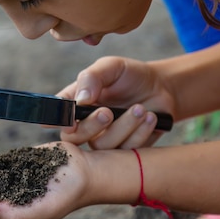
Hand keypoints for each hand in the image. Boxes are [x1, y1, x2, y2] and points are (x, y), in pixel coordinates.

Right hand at [57, 56, 174, 149]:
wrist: (162, 88)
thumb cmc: (131, 75)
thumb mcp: (111, 66)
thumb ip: (92, 77)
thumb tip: (81, 99)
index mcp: (76, 103)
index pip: (57, 116)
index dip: (58, 122)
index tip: (70, 121)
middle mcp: (86, 124)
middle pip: (74, 138)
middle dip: (91, 127)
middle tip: (107, 112)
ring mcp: (105, 139)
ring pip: (103, 146)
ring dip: (123, 127)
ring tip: (140, 109)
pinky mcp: (125, 150)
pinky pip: (127, 152)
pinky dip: (140, 133)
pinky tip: (150, 117)